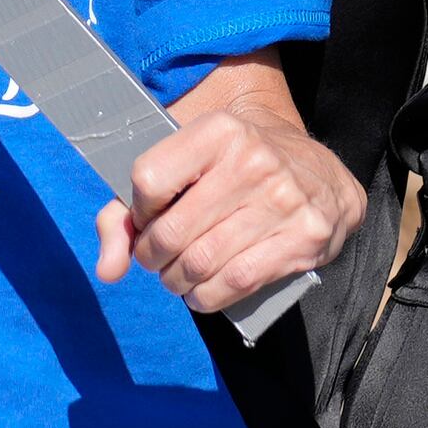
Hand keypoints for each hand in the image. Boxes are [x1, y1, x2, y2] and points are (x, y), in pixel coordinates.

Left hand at [93, 84, 361, 312]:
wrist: (320, 174)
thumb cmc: (237, 172)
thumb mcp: (187, 167)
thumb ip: (129, 212)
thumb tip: (107, 271)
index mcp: (219, 131)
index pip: (148, 181)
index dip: (138, 212)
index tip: (148, 218)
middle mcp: (253, 160)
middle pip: (171, 231)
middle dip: (153, 257)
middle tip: (158, 260)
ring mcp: (283, 199)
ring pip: (200, 263)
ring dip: (178, 281)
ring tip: (179, 276)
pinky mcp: (304, 237)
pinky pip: (235, 282)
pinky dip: (208, 296)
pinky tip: (203, 290)